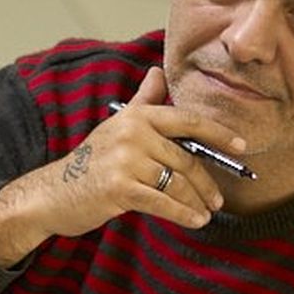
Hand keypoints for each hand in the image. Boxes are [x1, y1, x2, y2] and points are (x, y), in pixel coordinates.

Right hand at [0, 67, 245, 266]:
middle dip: (207, 183)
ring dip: (197, 202)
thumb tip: (158, 72)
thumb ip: (143, 102)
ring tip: (206, 213)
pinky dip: (183, 214)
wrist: (52, 193)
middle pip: (185, 159)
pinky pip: (163, 203)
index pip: (187, 122)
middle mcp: (133, 133)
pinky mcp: (121, 189)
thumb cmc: (90, 162)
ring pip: (177, 184)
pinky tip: (195, 221)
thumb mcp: (117, 126)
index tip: (241, 147)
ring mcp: (126, 161)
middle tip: (219, 199)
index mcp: (137, 117)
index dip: (218, 134)